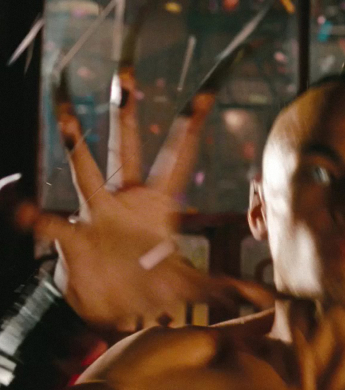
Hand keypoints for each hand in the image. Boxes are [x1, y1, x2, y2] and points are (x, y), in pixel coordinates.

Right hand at [15, 68, 271, 328]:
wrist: (112, 307)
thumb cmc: (149, 286)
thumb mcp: (191, 285)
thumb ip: (228, 288)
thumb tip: (268, 298)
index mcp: (158, 204)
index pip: (178, 158)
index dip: (190, 128)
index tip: (204, 94)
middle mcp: (126, 200)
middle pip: (129, 149)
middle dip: (127, 114)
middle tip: (125, 75)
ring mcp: (98, 214)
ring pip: (86, 171)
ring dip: (76, 144)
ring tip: (66, 114)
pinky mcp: (76, 238)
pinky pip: (54, 225)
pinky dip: (38, 219)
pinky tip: (24, 210)